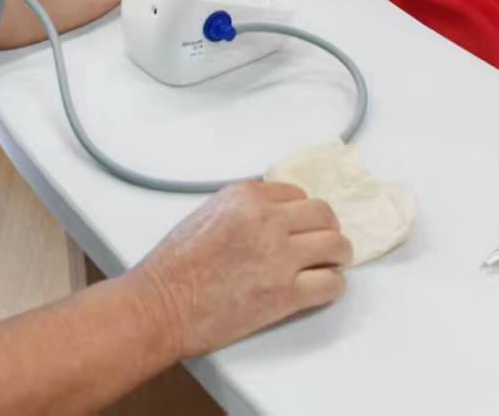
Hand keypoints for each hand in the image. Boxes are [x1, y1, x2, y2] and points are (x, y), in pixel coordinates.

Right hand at [127, 180, 350, 357]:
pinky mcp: (286, 293)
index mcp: (246, 196)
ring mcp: (280, 256)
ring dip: (337, 255)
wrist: (161, 305)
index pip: (297, 194)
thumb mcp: (208, 213)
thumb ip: (245, 209)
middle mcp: (268, 219)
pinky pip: (331, 284)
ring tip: (330, 265)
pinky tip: (322, 288)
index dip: (301, 213)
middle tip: (323, 243)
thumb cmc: (174, 266)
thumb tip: (274, 216)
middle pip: (323, 215)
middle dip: (326, 229)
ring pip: (336, 245)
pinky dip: (332, 285)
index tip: (300, 227)